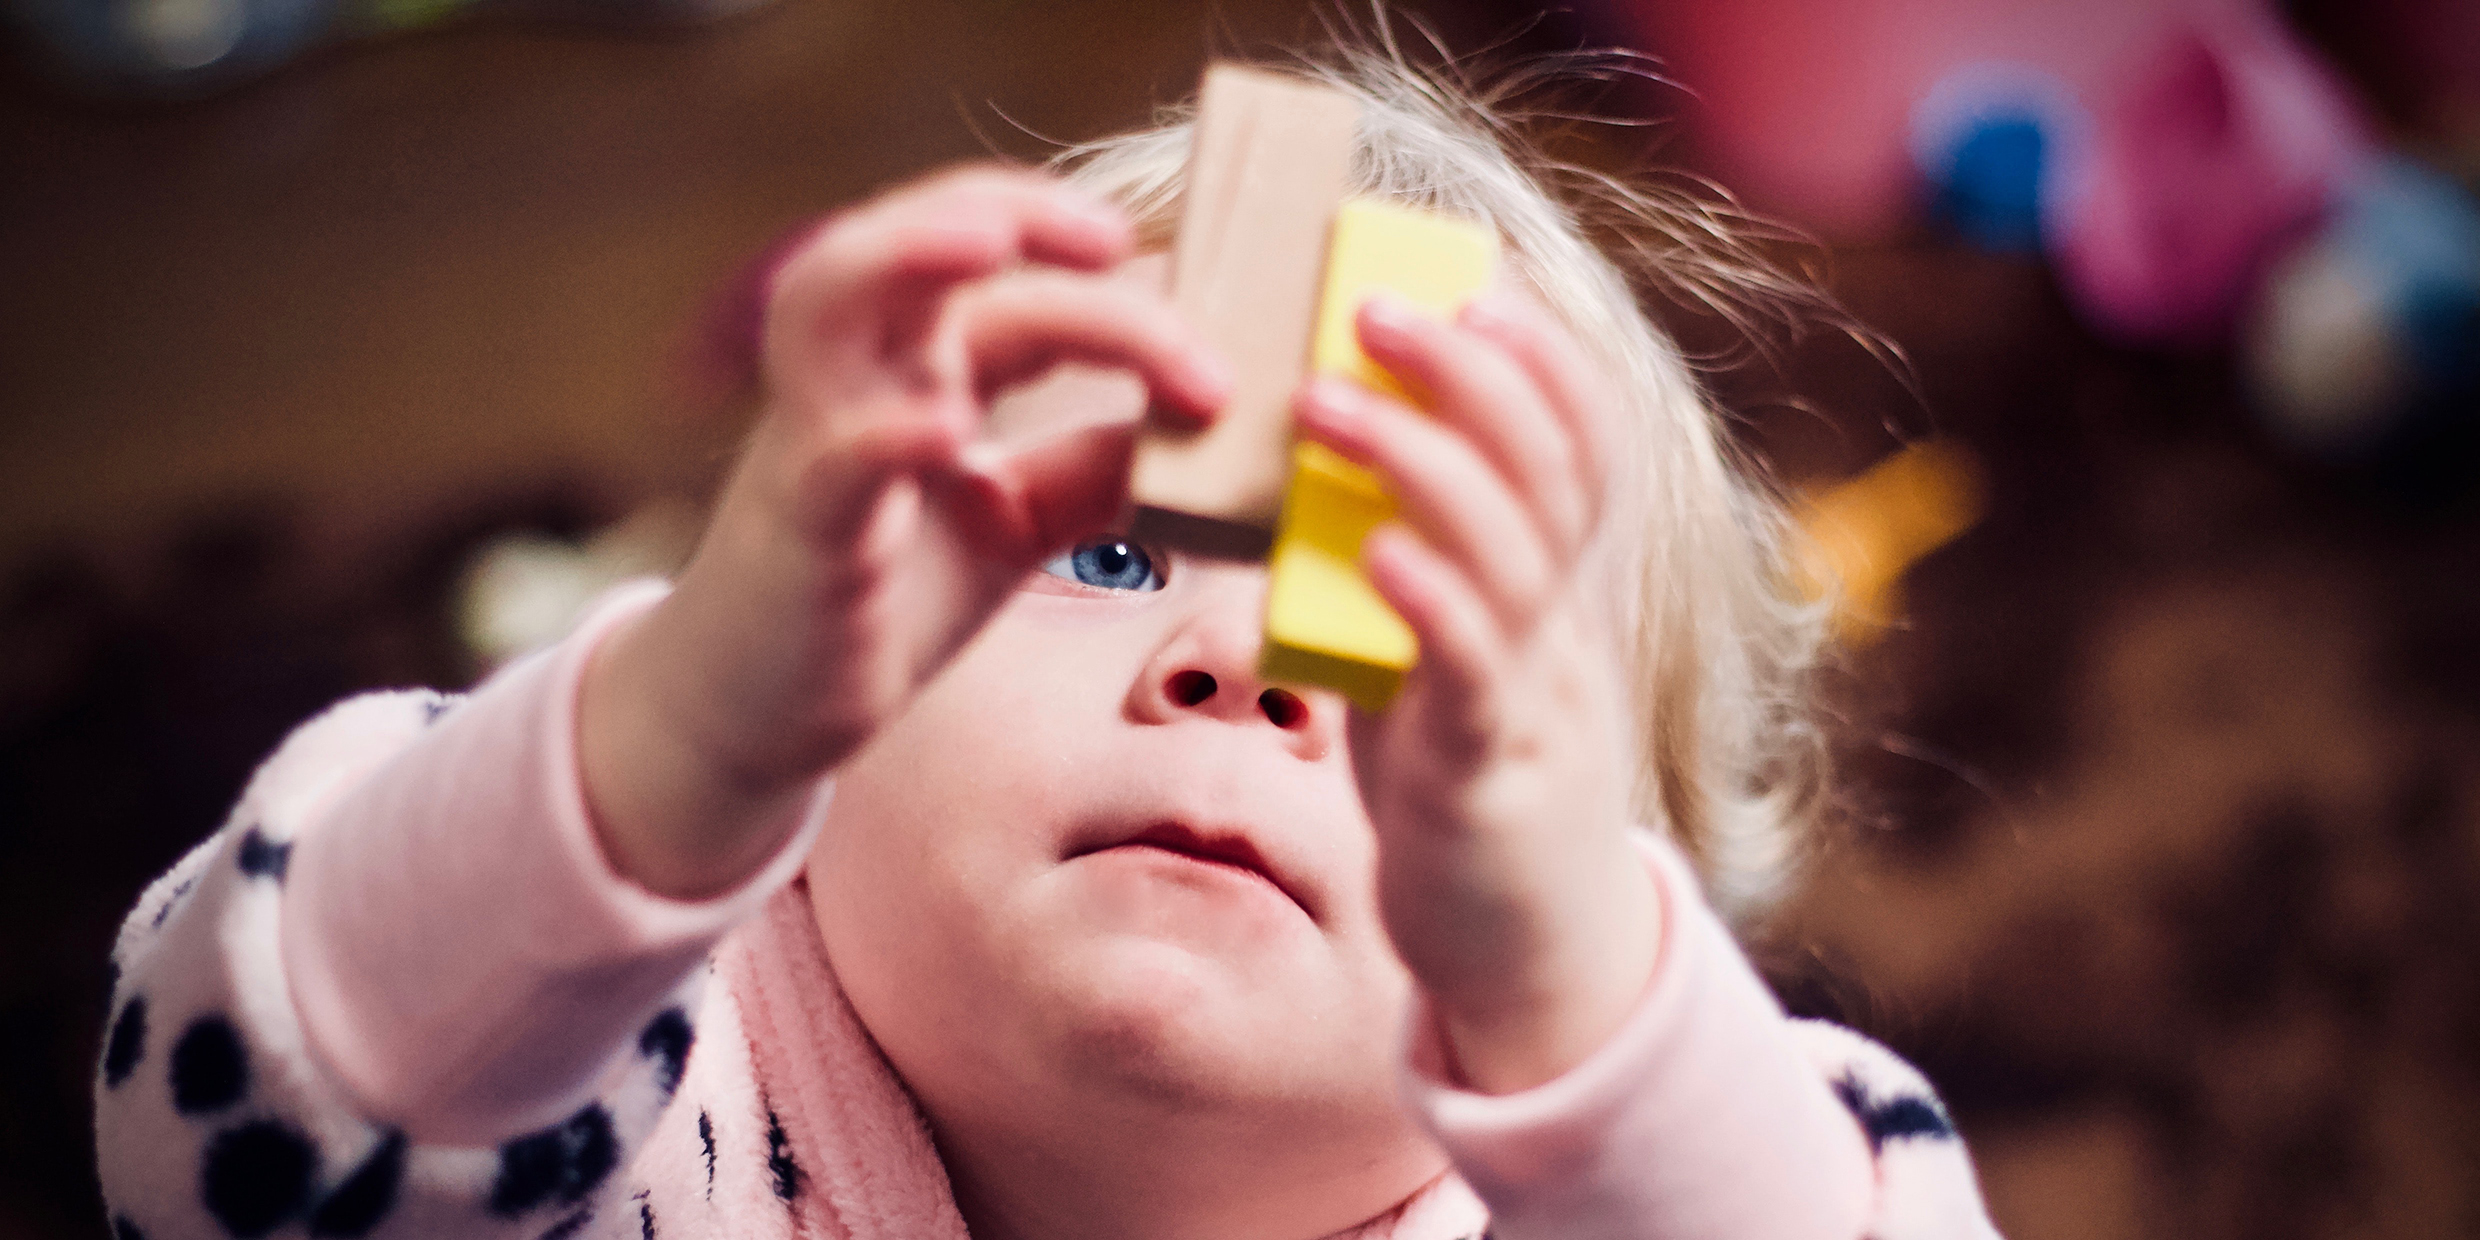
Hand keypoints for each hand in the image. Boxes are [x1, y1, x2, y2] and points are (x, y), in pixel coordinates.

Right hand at [583, 167, 1229, 897]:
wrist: (764, 709)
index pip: (1000, 275)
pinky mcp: (800, 530)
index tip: (1185, 293)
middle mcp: (855, 377)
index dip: (1091, 268)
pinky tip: (948, 428)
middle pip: (907, 240)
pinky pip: (830, 460)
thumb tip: (1207, 428)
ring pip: (826, 301)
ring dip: (906, 252)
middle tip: (1110, 233)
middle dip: (1001, 207)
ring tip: (994, 241)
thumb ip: (1095, 469)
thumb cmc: (887, 594)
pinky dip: (885, 431)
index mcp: (913, 363)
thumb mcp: (1016, 519)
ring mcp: (815, 442)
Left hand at [1292, 291, 1663, 1093]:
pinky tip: (1375, 551)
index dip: (1542, 358)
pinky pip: (1473, 674)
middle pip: (1546, 473)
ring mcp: (1534, 699)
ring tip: (1328, 401)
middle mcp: (1561, 630)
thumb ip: (1406, 566)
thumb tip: (1316, 468)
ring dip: (1420, 462)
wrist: (1523, 955)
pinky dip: (1430, 602)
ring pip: (1510, 555)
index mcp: (1554, 592)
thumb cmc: (1461, 782)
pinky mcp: (1488, 775)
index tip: (1473, 284)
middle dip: (1468, 373)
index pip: (1583, 446)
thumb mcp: (1441, 655)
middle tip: (1374, 306)